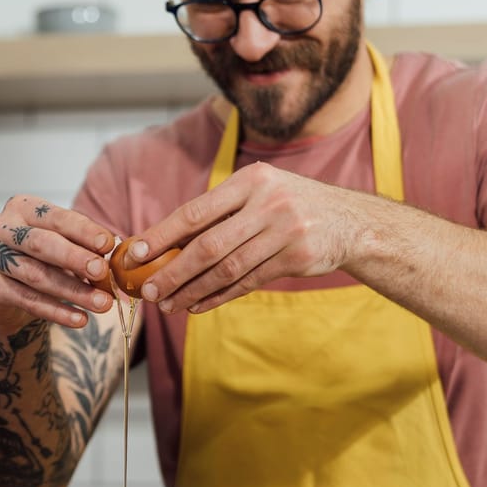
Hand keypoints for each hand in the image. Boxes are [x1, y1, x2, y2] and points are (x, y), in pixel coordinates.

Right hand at [0, 195, 119, 333]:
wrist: (8, 291)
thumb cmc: (43, 259)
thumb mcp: (63, 245)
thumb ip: (84, 246)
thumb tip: (116, 254)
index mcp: (23, 208)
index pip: (56, 217)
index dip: (83, 231)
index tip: (109, 244)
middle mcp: (1, 228)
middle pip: (41, 244)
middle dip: (75, 259)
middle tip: (103, 273)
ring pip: (36, 276)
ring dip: (73, 291)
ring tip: (102, 304)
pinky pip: (27, 301)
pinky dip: (57, 312)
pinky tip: (80, 319)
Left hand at [123, 162, 374, 314]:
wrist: (351, 222)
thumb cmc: (292, 206)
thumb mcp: (262, 194)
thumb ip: (222, 213)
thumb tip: (166, 243)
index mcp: (251, 180)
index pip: (195, 211)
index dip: (162, 235)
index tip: (135, 254)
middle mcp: (268, 203)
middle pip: (208, 245)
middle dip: (173, 271)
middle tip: (147, 290)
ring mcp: (285, 231)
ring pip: (227, 269)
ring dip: (192, 290)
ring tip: (168, 304)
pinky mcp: (297, 258)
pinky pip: (248, 283)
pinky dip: (219, 297)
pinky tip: (197, 306)